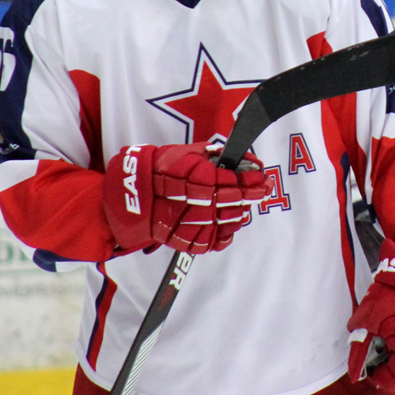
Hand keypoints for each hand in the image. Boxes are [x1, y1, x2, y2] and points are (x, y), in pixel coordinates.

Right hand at [103, 142, 269, 254]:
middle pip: (234, 201)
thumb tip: (246, 158)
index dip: (252, 180)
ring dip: (240, 213)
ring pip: (227, 222)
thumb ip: (217, 154)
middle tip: (263, 189)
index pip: (234, 180)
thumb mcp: (189, 152)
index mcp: (199, 178)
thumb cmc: (162, 168)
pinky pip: (212, 242)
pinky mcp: (184, 240)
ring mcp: (191, 223)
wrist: (131, 193)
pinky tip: (230, 225)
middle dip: (251, 194)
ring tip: (244, 206)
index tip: (263, 177)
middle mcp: (197, 202)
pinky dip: (224, 235)